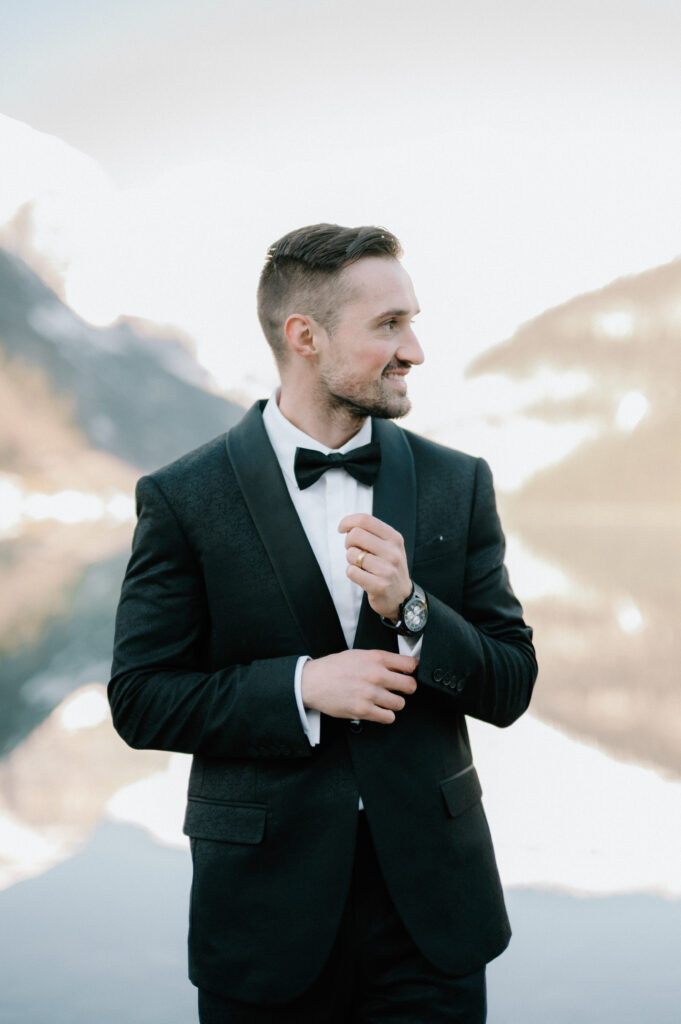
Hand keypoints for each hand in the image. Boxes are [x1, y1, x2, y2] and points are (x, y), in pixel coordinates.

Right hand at [301, 649, 417, 723]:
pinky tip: (378, 710)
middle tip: (400, 690)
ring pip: (400, 704)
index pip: (410, 664)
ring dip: (394, 703)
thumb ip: (379, 660)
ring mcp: (370, 694)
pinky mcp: (364, 710)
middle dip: (407, 689)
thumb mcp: (358, 655)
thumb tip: (399, 666)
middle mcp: (376, 675)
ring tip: (384, 700)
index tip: (409, 674)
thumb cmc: (333, 668)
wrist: (313, 681)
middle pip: (410, 686)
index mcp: (376, 658)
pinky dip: (385, 715)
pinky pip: (388, 718)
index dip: (412, 670)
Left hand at [339, 513, 411, 620]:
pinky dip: (352, 572)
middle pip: (355, 535)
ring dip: (351, 560)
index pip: (365, 520)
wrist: (402, 596)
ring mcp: (387, 570)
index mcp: (394, 538)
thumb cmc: (388, 567)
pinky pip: (351, 571)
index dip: (348, 521)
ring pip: (351, 554)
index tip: (342, 529)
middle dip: (348, 542)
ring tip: (362, 565)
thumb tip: (347, 526)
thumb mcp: (388, 546)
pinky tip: (362, 576)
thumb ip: (371, 533)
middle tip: (353, 550)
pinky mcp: (379, 586)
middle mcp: (393, 552)